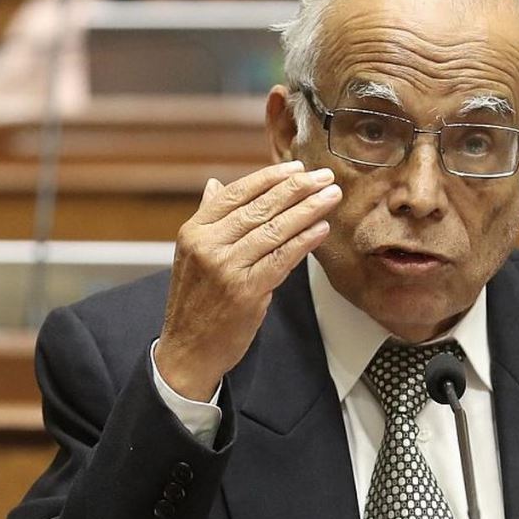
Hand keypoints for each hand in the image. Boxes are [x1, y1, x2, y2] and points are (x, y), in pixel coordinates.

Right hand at [155, 161, 341, 400]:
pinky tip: (322, 229)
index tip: (297, 168)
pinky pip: (283, 259)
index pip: (237, 194)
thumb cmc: (196, 301)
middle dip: (297, 189)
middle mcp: (208, 245)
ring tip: (330, 197)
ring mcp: (227, 268)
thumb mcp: (191, 254)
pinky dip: (305, 241)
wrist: (188, 350)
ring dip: (308, 210)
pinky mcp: (246, 291)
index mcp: (195, 231)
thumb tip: (216, 184)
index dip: (270, 178)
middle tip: (325, 177)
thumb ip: (208, 218)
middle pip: (260, 207)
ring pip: (275, 230)